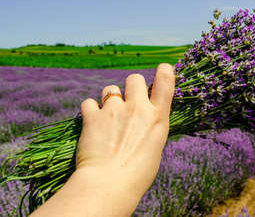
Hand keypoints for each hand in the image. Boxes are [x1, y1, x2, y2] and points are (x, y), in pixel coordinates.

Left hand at [76, 63, 174, 197]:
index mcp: (158, 117)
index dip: (165, 71)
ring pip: (110, 89)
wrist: (110, 184)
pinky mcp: (93, 117)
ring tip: (107, 116)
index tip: (162, 69)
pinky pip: (88, 102)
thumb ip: (151, 127)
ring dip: (109, 99)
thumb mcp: (155, 147)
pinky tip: (91, 123)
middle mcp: (137, 108)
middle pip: (134, 78)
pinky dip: (89, 110)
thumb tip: (144, 122)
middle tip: (128, 101)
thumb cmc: (138, 174)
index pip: (166, 81)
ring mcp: (114, 110)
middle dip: (131, 86)